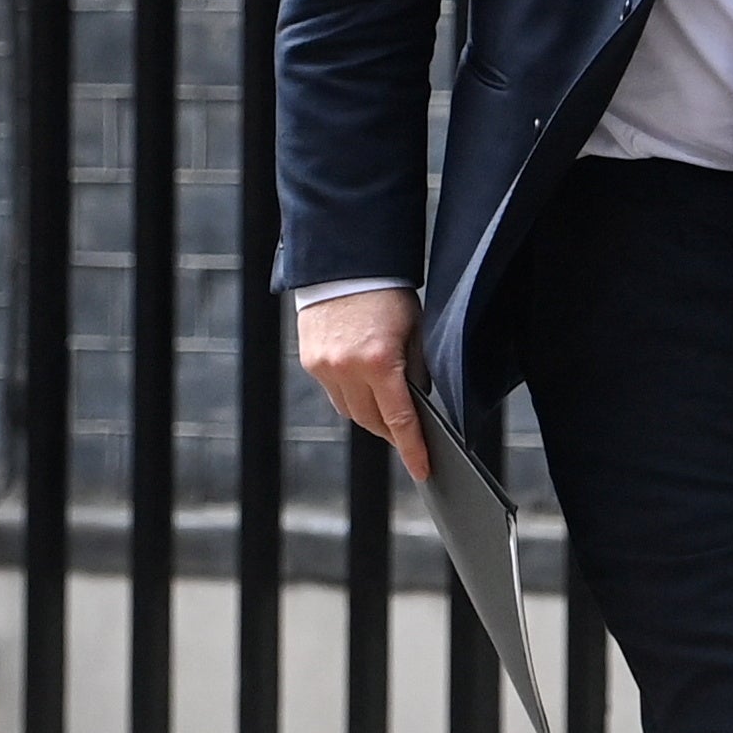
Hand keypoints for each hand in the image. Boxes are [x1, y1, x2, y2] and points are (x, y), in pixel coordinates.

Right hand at [297, 288, 429, 480]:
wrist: (343, 263)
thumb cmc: (386, 292)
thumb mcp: (413, 330)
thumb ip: (415, 369)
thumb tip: (417, 403)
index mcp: (379, 361)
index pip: (399, 420)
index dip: (412, 448)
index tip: (422, 469)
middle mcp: (347, 369)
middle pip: (372, 422)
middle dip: (391, 431)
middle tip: (407, 432)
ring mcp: (325, 367)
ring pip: (350, 412)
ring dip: (370, 414)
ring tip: (385, 405)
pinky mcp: (310, 362)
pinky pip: (334, 393)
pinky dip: (350, 395)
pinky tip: (362, 384)